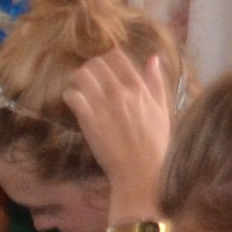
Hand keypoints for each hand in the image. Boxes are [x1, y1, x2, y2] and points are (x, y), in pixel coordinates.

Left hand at [69, 48, 178, 217]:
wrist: (141, 173)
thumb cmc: (155, 145)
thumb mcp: (162, 110)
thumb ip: (156, 82)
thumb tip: (153, 58)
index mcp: (138, 89)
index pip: (116, 57)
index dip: (107, 58)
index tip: (103, 67)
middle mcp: (120, 94)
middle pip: (96, 64)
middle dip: (89, 67)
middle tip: (86, 77)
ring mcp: (103, 107)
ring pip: (81, 76)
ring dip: (76, 78)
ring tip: (76, 87)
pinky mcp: (89, 121)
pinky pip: (72, 96)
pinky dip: (69, 95)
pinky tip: (71, 101)